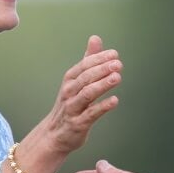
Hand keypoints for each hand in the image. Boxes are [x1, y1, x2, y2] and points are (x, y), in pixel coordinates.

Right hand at [38, 35, 121, 155]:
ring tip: (117, 77)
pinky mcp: (78, 124)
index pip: (84, 65)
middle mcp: (69, 92)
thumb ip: (88, 60)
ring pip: (87, 94)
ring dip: (102, 85)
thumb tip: (95, 38)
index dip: (99, 59)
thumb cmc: (70, 104)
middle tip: (118, 64)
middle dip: (102, 69)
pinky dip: (102, 106)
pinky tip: (115, 101)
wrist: (54, 134)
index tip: (114, 54)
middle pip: (86, 78)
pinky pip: (91, 114)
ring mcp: (73, 108)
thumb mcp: (77, 81)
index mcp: (70, 80)